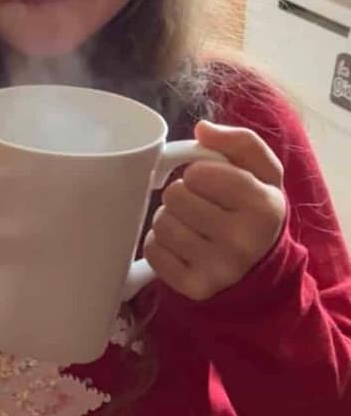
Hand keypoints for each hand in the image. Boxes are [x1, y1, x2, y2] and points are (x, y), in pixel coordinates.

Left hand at [144, 120, 286, 301]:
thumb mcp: (261, 171)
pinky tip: (181, 246)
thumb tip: (203, 128)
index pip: (200, 173)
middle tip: (199, 204)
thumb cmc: (252, 207)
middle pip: (174, 196)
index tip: (209, 182)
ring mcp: (219, 269)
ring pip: (160, 223)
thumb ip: (239, 141)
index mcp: (263, 206)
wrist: (261, 265)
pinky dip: (159, 244)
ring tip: (190, 224)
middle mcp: (244, 241)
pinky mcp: (194, 287)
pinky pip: (153, 251)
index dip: (199, 173)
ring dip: (169, 218)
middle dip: (182, 195)